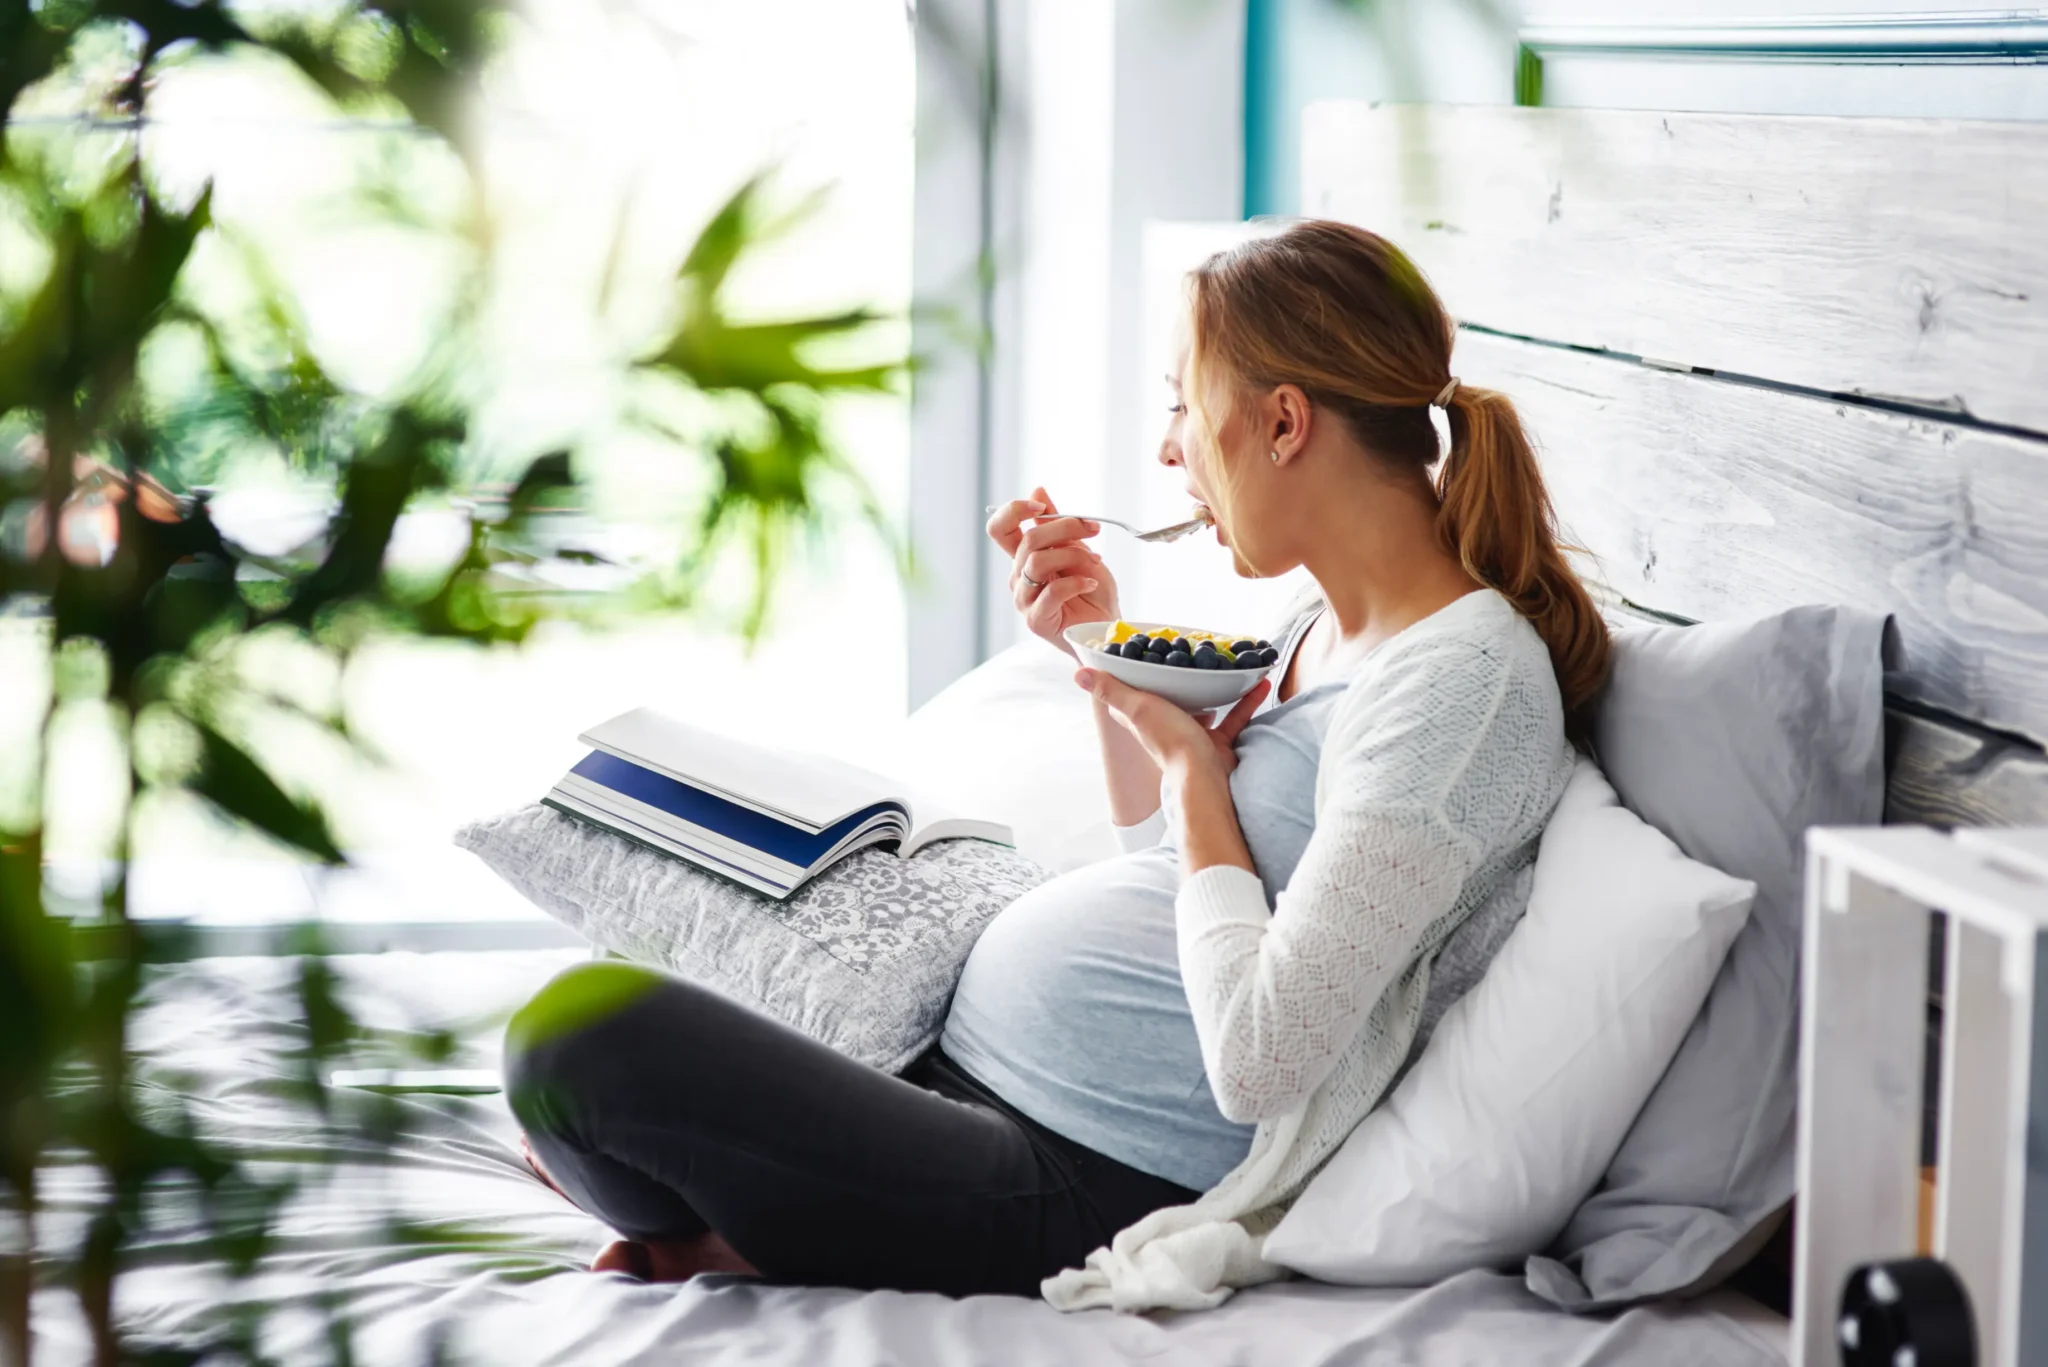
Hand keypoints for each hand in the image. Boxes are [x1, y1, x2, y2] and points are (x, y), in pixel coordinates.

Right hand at [986, 486, 1120, 657]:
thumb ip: (1057, 524)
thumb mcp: (1079, 548)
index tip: (1041, 505)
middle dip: (1065, 527)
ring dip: (1073, 554)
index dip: (1014, 510)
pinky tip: (1091, 584)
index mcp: (1023, 558)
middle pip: (1027, 540)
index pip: (1000, 528)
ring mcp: (1024, 599)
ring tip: (1096, 561)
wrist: (1107, 628)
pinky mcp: (1036, 619)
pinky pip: (1052, 591)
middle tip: (1093, 528)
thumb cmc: (1092, 591)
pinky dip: (1077, 582)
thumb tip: (1038, 489)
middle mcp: (1018, 577)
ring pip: (1037, 562)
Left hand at [1074, 667, 1270, 782]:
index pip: (1130, 697)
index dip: (1132, 678)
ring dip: (1215, 688)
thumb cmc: (1169, 741)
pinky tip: (1258, 682)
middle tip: (1191, 653)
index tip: (1141, 654)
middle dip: (1179, 680)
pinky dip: (1246, 701)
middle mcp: (1165, 728)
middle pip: (1169, 700)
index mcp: (1142, 718)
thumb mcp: (1137, 707)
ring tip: (1226, 664)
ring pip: (1204, 706)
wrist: (1204, 776)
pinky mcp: (1217, 743)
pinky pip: (1234, 717)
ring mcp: (1192, 736)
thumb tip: (1077, 674)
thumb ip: (1110, 690)